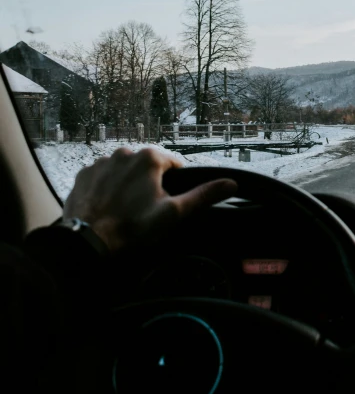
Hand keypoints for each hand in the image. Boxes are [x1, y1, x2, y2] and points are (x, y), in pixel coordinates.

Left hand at [63, 148, 236, 253]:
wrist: (88, 241)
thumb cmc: (134, 227)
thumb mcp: (175, 213)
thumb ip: (204, 195)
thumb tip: (232, 183)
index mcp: (149, 157)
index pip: (174, 165)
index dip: (176, 185)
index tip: (168, 203)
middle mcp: (124, 152)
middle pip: (148, 167)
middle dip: (151, 184)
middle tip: (148, 210)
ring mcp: (101, 162)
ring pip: (125, 171)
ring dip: (129, 184)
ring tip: (127, 210)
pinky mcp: (84, 174)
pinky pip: (104, 177)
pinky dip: (109, 188)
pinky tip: (109, 207)